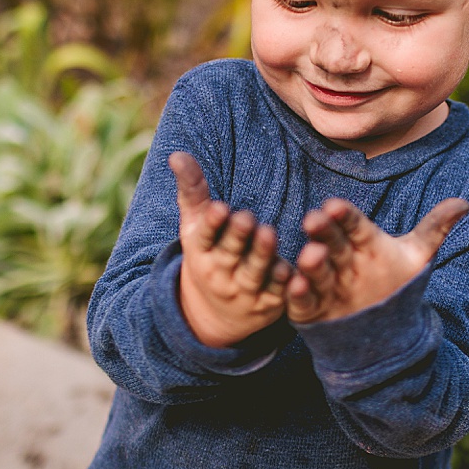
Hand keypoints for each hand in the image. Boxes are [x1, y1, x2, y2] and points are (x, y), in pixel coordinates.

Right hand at [171, 152, 292, 347]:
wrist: (215, 314)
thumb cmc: (209, 254)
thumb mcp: (195, 226)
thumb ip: (192, 190)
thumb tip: (177, 154)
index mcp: (201, 251)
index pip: (204, 237)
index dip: (211, 224)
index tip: (219, 208)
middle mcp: (221, 272)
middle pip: (230, 253)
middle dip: (237, 237)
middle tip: (247, 218)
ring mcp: (245, 290)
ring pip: (255, 272)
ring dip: (262, 255)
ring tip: (269, 234)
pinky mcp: (269, 303)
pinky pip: (277, 293)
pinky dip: (284, 284)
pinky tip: (292, 270)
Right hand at [286, 197, 468, 323]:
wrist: (385, 332)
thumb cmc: (397, 286)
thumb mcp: (417, 257)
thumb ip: (435, 229)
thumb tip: (465, 203)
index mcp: (362, 240)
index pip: (353, 223)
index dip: (344, 216)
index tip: (336, 206)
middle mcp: (340, 258)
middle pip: (331, 240)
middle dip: (322, 230)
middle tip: (315, 218)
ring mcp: (324, 282)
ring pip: (316, 269)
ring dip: (311, 261)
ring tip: (313, 253)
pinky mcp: (309, 308)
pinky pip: (302, 299)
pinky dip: (299, 293)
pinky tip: (297, 285)